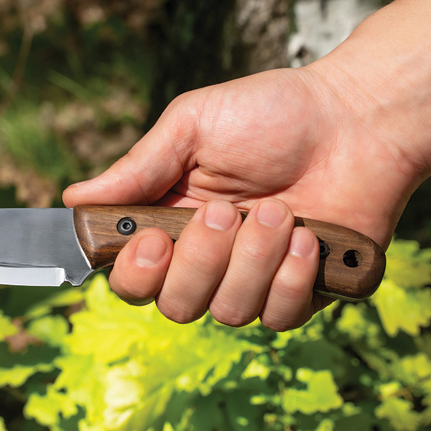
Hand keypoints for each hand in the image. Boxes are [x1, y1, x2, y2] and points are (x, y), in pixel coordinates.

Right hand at [63, 65, 420, 329]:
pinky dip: (293, 277)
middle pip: (175, 305)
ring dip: (254, 260)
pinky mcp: (301, 294)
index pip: (133, 277)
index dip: (137, 272)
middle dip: (202, 261)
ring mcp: (255, 281)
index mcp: (174, 221)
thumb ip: (137, 169)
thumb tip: (73, 200)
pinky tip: (311, 238)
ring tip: (282, 211)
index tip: (156, 240)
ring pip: (229, 313)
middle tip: (229, 211)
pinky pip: (279, 317)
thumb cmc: (274, 114)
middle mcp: (209, 260)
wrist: (358, 120)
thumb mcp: (193, 126)